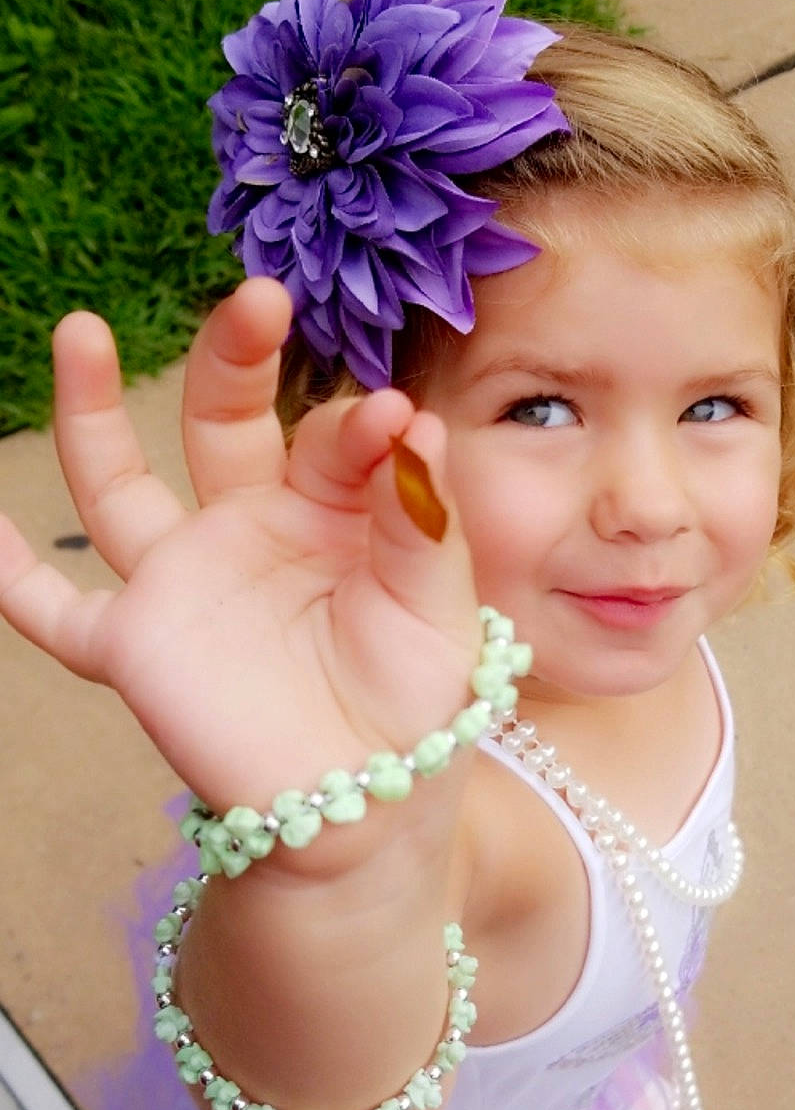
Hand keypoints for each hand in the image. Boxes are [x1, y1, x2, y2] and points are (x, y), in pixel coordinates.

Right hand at [0, 281, 480, 832]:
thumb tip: (410, 421)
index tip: (389, 417)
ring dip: (91, 412)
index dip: (356, 428)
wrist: (367, 811)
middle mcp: (248, 530)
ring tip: (80, 329)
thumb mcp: (437, 608)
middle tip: (259, 298)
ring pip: (118, 487)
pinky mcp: (135, 646)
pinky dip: (13, 577)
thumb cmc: (414, 706)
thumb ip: (421, 523)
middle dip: (236, 359)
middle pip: (222, 423)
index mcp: (331, 512)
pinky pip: (57, 612)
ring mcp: (183, 583)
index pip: (330, 442)